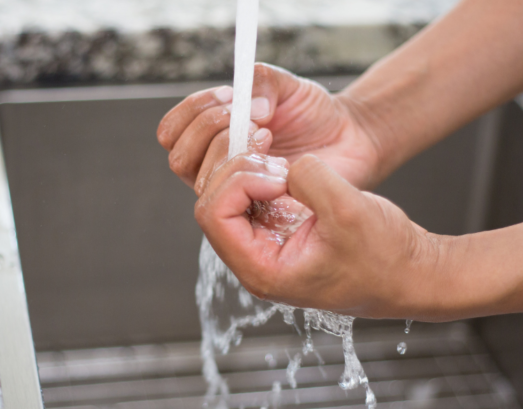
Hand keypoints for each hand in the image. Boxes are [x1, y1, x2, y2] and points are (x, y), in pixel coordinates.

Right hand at [157, 63, 382, 193]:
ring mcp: (232, 193)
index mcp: (211, 135)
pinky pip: (229, 205)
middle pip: (179, 157)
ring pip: (199, 181)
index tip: (231, 95)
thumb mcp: (287, 85)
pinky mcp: (254, 214)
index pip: (172, 130)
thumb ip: (261, 81)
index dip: (193, 111)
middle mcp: (213, 167)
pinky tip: (279, 166)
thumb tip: (248, 106)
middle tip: (254, 120)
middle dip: (211, 131)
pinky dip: (249, 179)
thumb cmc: (315, 115)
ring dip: (230, 153)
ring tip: (268, 138)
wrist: (350, 141)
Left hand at [194, 152, 446, 318]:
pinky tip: (289, 170)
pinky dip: (263, 174)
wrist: (412, 273)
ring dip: (250, 170)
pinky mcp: (279, 230)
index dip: (239, 181)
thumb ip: (309, 179)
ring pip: (228, 196)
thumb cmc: (386, 259)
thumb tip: (285, 164)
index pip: (213, 215)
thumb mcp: (349, 211)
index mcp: (262, 271)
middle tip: (281, 163)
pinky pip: (250, 195)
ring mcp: (265, 245)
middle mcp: (256, 260)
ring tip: (286, 166)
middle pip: (213, 202)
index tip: (279, 176)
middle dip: (241, 171)